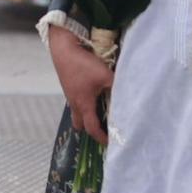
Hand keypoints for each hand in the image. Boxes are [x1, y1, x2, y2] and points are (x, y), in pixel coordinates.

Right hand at [48, 29, 114, 145]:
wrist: (64, 49)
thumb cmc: (84, 65)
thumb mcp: (106, 76)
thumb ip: (117, 87)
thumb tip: (127, 94)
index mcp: (83, 104)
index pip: (92, 128)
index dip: (101, 137)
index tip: (109, 143)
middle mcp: (74, 103)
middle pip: (79, 124)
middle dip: (89, 129)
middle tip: (102, 128)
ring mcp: (69, 94)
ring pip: (76, 112)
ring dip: (86, 115)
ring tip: (100, 111)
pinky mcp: (68, 86)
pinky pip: (75, 101)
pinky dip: (84, 103)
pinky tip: (93, 94)